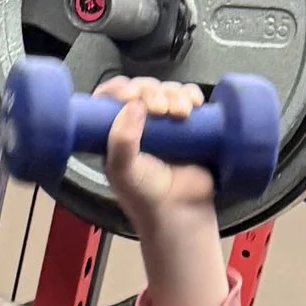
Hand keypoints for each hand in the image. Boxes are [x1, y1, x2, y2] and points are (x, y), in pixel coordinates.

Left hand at [98, 73, 215, 224]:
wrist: (180, 215)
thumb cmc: (146, 198)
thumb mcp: (123, 171)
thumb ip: (121, 140)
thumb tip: (133, 105)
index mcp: (115, 133)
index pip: (111, 98)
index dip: (120, 89)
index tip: (130, 95)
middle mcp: (139, 125)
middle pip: (142, 90)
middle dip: (151, 92)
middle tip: (159, 108)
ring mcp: (165, 124)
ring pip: (166, 91)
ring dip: (173, 94)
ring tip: (180, 112)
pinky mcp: (188, 125)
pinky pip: (189, 98)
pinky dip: (191, 95)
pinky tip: (194, 104)